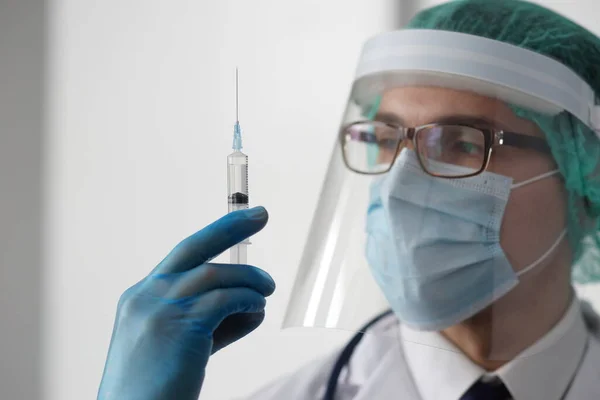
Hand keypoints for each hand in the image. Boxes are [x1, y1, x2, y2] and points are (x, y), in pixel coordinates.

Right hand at [97, 207, 274, 399]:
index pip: (183, 258)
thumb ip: (212, 323)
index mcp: (140, 298)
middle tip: (261, 214)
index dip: (214, 238)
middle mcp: (146, 296)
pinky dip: (248, 300)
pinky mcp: (179, 326)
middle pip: (193, 248)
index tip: (241, 224)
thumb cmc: (155, 389)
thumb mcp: (179, 347)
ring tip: (267, 289)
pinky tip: (258, 308)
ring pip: (213, 275)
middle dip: (230, 227)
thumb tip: (253, 307)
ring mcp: (159, 308)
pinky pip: (224, 300)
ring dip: (248, 279)